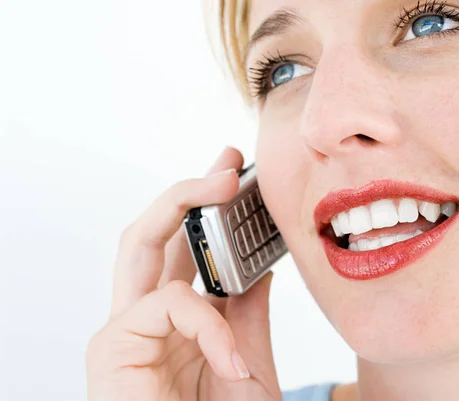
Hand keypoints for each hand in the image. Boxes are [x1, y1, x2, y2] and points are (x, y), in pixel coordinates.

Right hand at [86, 147, 280, 400]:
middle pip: (151, 231)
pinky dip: (206, 323)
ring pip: (140, 244)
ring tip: (226, 186)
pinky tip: (232, 357)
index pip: (184, 246)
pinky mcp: (111, 349)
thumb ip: (247, 312)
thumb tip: (261, 265)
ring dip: (187, 208)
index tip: (237, 173)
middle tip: (226, 162)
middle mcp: (146, 316)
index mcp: (178, 316)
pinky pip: (165, 306)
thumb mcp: (249, 361)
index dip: (206, 205)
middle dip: (187, 189)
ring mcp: (125, 329)